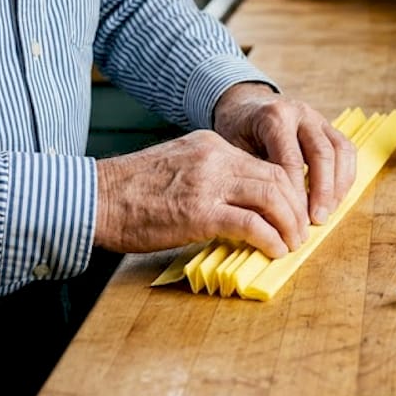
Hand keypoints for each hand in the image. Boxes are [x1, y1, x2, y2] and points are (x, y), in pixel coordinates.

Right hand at [94, 130, 307, 257]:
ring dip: (289, 224)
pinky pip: (251, 224)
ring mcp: (209, 184)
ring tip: (292, 243)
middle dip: (295, 207)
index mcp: (210, 144)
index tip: (292, 210)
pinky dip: (270, 239)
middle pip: (276, 177)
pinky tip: (274, 251)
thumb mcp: (176, 167)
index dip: (286, 189)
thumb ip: (208, 177)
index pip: (263, 162)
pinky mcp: (200, 213)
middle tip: (300, 230)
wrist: (95, 198)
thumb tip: (237, 205)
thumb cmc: (129, 191)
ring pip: (272, 197)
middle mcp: (215, 158)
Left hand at [211, 83, 355, 227]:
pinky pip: (346, 149)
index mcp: (274, 117)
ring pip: (340, 150)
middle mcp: (300, 113)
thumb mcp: (235, 150)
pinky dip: (345, 175)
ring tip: (328, 212)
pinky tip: (335, 198)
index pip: (291, 160)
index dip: (296, 193)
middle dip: (322, 191)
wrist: (243, 105)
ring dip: (337, 186)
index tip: (294, 219)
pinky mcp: (328, 126)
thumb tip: (271, 212)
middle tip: (317, 220)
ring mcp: (317, 118)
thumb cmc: (237, 131)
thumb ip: (256, 174)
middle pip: (322, 154)